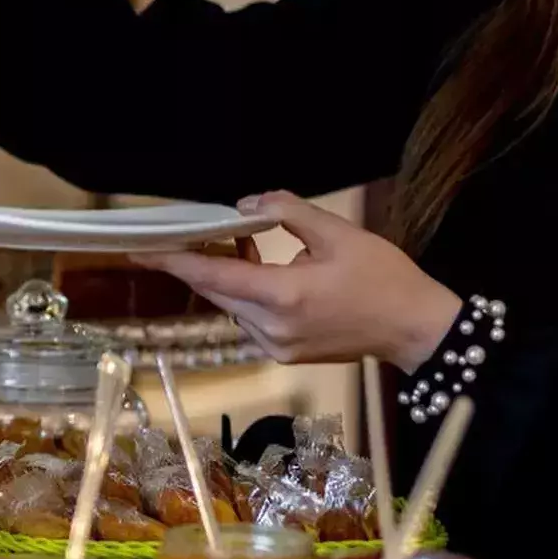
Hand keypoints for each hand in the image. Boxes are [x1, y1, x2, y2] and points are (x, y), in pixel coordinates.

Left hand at [132, 191, 461, 371]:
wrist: (416, 329)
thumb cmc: (384, 278)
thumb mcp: (339, 233)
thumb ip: (289, 212)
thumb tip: (248, 203)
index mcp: (283, 295)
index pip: (213, 275)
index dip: (174, 260)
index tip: (140, 250)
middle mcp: (271, 327)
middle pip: (216, 291)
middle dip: (199, 262)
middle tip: (184, 235)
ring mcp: (276, 346)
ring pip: (232, 306)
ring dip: (229, 277)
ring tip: (244, 245)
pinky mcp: (284, 355)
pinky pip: (250, 320)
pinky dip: (249, 296)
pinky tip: (266, 274)